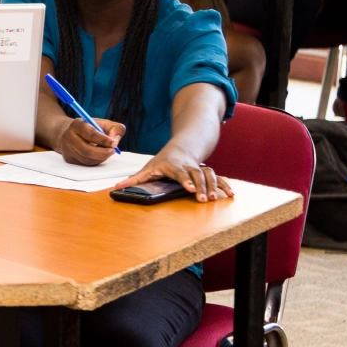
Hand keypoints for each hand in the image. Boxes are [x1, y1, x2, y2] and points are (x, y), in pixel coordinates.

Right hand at [53, 117, 123, 165]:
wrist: (70, 133)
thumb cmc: (89, 128)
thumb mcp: (102, 123)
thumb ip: (114, 128)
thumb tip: (115, 140)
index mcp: (77, 125)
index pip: (90, 134)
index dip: (103, 140)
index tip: (114, 144)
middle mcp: (69, 137)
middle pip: (86, 150)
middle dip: (103, 153)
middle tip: (113, 151)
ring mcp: (67, 149)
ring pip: (86, 159)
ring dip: (101, 158)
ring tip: (108, 152)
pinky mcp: (69, 159)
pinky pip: (85, 164)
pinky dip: (96, 161)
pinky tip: (100, 156)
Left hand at [116, 149, 233, 202]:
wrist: (181, 148)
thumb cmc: (162, 162)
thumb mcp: (147, 169)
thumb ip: (134, 180)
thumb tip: (117, 187)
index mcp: (172, 165)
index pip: (179, 172)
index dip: (185, 180)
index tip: (189, 188)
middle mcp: (187, 165)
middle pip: (196, 174)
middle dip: (200, 186)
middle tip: (202, 199)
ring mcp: (198, 167)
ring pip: (208, 174)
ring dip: (213, 186)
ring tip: (215, 199)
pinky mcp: (206, 172)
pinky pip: (217, 177)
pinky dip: (224, 185)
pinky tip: (230, 194)